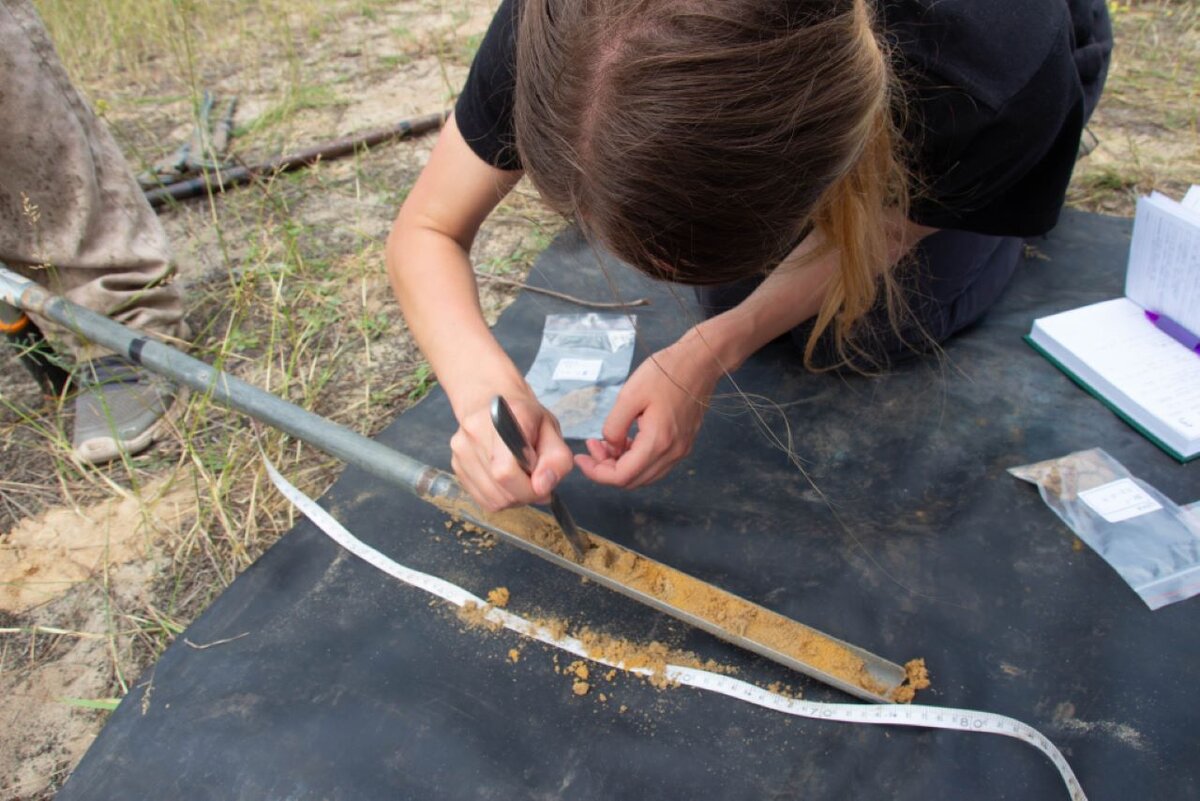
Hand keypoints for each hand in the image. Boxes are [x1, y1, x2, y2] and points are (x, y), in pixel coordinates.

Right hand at [449, 392, 574, 512]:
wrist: (491, 400)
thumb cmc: (526, 417)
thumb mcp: (552, 431)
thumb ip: (557, 460)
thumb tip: (542, 488)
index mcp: (503, 418)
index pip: (506, 471)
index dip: (527, 488)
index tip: (541, 484)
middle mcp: (474, 432)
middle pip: (500, 490)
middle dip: (524, 495)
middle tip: (534, 480)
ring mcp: (461, 450)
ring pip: (492, 500)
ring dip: (512, 498)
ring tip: (520, 478)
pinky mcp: (456, 464)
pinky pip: (482, 499)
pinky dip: (499, 497)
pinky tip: (506, 480)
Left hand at [575, 335, 723, 488]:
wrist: (699, 362)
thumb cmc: (666, 373)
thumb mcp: (629, 395)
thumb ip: (614, 426)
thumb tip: (609, 446)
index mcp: (657, 442)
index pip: (621, 476)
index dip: (596, 472)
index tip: (581, 458)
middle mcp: (672, 453)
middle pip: (632, 481)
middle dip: (606, 469)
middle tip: (592, 446)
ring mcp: (680, 450)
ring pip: (644, 475)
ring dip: (621, 466)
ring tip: (606, 443)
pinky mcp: (683, 444)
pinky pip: (655, 464)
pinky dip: (636, 460)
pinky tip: (626, 441)